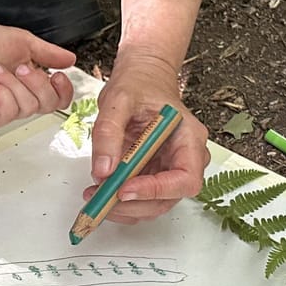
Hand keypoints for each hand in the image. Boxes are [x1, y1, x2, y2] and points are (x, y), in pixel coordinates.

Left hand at [0, 25, 74, 126]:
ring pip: (27, 107)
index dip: (64, 91)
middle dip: (36, 83)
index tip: (59, 75)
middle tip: (20, 67)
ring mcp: (6, 109)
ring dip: (12, 83)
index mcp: (32, 84)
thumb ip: (49, 53)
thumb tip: (70, 59)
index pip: (59, 99)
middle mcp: (21, 98)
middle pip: (47, 104)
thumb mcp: (25, 43)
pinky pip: (7, 113)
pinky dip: (1, 95)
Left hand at [86, 55, 208, 223]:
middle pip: (169, 198)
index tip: (124, 190)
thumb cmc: (139, 84)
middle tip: (101, 199)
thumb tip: (103, 170)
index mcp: (189, 139)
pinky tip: (100, 191)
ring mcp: (170, 169)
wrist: (142, 78)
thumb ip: (109, 134)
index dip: (157, 190)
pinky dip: (120, 202)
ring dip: (124, 207)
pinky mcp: (154, 175)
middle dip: (134, 204)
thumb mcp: (118, 101)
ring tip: (95, 194)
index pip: (185, 179)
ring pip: (154, 204)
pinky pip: (142, 198)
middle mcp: (186, 159)